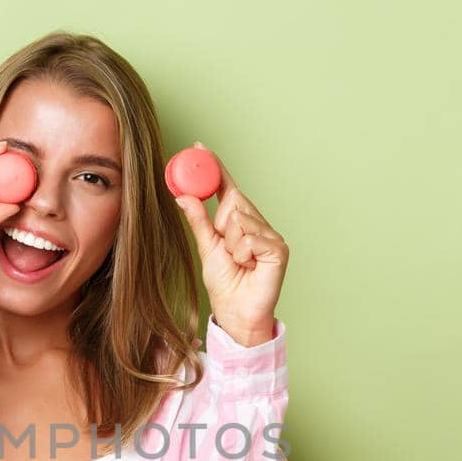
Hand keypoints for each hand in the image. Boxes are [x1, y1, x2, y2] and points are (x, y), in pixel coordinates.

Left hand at [172, 143, 288, 344]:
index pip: (228, 189)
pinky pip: (250, 236)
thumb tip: (183, 195)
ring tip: (238, 261)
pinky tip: (249, 266)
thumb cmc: (225, 284)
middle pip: (235, 200)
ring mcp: (270, 235)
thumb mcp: (206, 248)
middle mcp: (258, 224)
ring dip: (231, 243)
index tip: (200, 147)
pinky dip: (242, 252)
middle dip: (222, 222)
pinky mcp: (278, 248)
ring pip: (240, 219)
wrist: (236, 313)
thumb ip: (198, 221)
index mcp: (240, 222)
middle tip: (224, 245)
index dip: (216, 168)